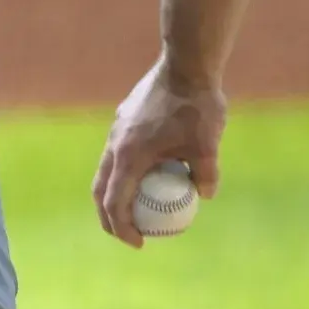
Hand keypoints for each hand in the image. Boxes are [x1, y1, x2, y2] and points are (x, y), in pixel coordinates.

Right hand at [92, 59, 226, 247]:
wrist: (184, 65)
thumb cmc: (196, 106)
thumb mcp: (208, 146)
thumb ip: (206, 174)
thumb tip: (205, 196)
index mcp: (129, 156)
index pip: (114, 203)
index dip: (123, 228)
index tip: (140, 243)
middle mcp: (115, 145)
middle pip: (100, 190)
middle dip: (110, 217)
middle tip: (130, 234)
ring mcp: (116, 130)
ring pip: (106, 171)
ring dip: (116, 194)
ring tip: (137, 208)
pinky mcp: (123, 120)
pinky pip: (117, 153)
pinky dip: (124, 172)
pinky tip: (150, 171)